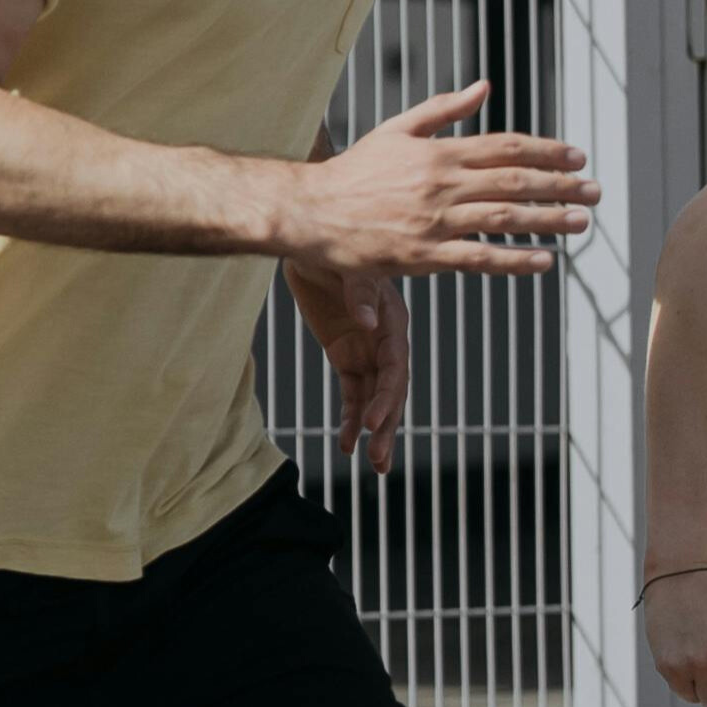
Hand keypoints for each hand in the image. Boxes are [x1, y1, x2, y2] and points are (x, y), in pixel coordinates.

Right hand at [276, 82, 596, 278]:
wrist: (309, 210)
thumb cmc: (351, 171)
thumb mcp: (396, 129)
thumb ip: (443, 109)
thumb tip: (484, 87)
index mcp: (439, 152)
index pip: (508, 148)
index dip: (548, 152)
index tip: (578, 158)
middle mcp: (442, 184)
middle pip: (516, 182)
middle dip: (562, 186)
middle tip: (594, 191)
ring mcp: (434, 221)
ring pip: (505, 219)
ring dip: (549, 220)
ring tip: (581, 222)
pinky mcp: (423, 256)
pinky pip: (479, 257)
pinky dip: (515, 259)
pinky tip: (544, 260)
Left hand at [291, 263, 410, 473]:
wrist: (310, 242)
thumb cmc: (334, 248)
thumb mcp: (348, 266)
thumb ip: (361, 293)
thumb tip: (370, 323)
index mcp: (394, 320)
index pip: (396, 365)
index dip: (388, 395)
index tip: (375, 422)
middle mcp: (386, 340)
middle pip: (392, 390)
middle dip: (386, 425)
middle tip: (378, 460)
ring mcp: (367, 351)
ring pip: (375, 398)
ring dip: (374, 430)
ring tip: (372, 464)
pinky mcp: (346, 356)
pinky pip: (352, 394)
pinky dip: (350, 418)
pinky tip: (345, 444)